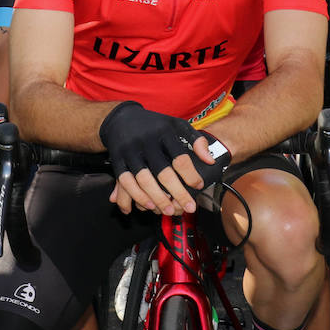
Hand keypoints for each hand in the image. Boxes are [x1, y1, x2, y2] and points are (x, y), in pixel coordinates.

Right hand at [99, 101, 223, 215]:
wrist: (121, 118)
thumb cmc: (155, 125)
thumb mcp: (177, 125)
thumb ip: (196, 140)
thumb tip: (211, 161)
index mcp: (164, 132)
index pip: (180, 157)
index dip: (191, 174)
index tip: (199, 185)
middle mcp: (146, 142)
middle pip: (163, 172)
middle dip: (178, 193)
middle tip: (189, 208)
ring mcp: (130, 151)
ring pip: (144, 180)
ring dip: (157, 198)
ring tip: (169, 211)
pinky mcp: (118, 160)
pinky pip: (126, 181)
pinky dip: (136, 196)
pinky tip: (148, 206)